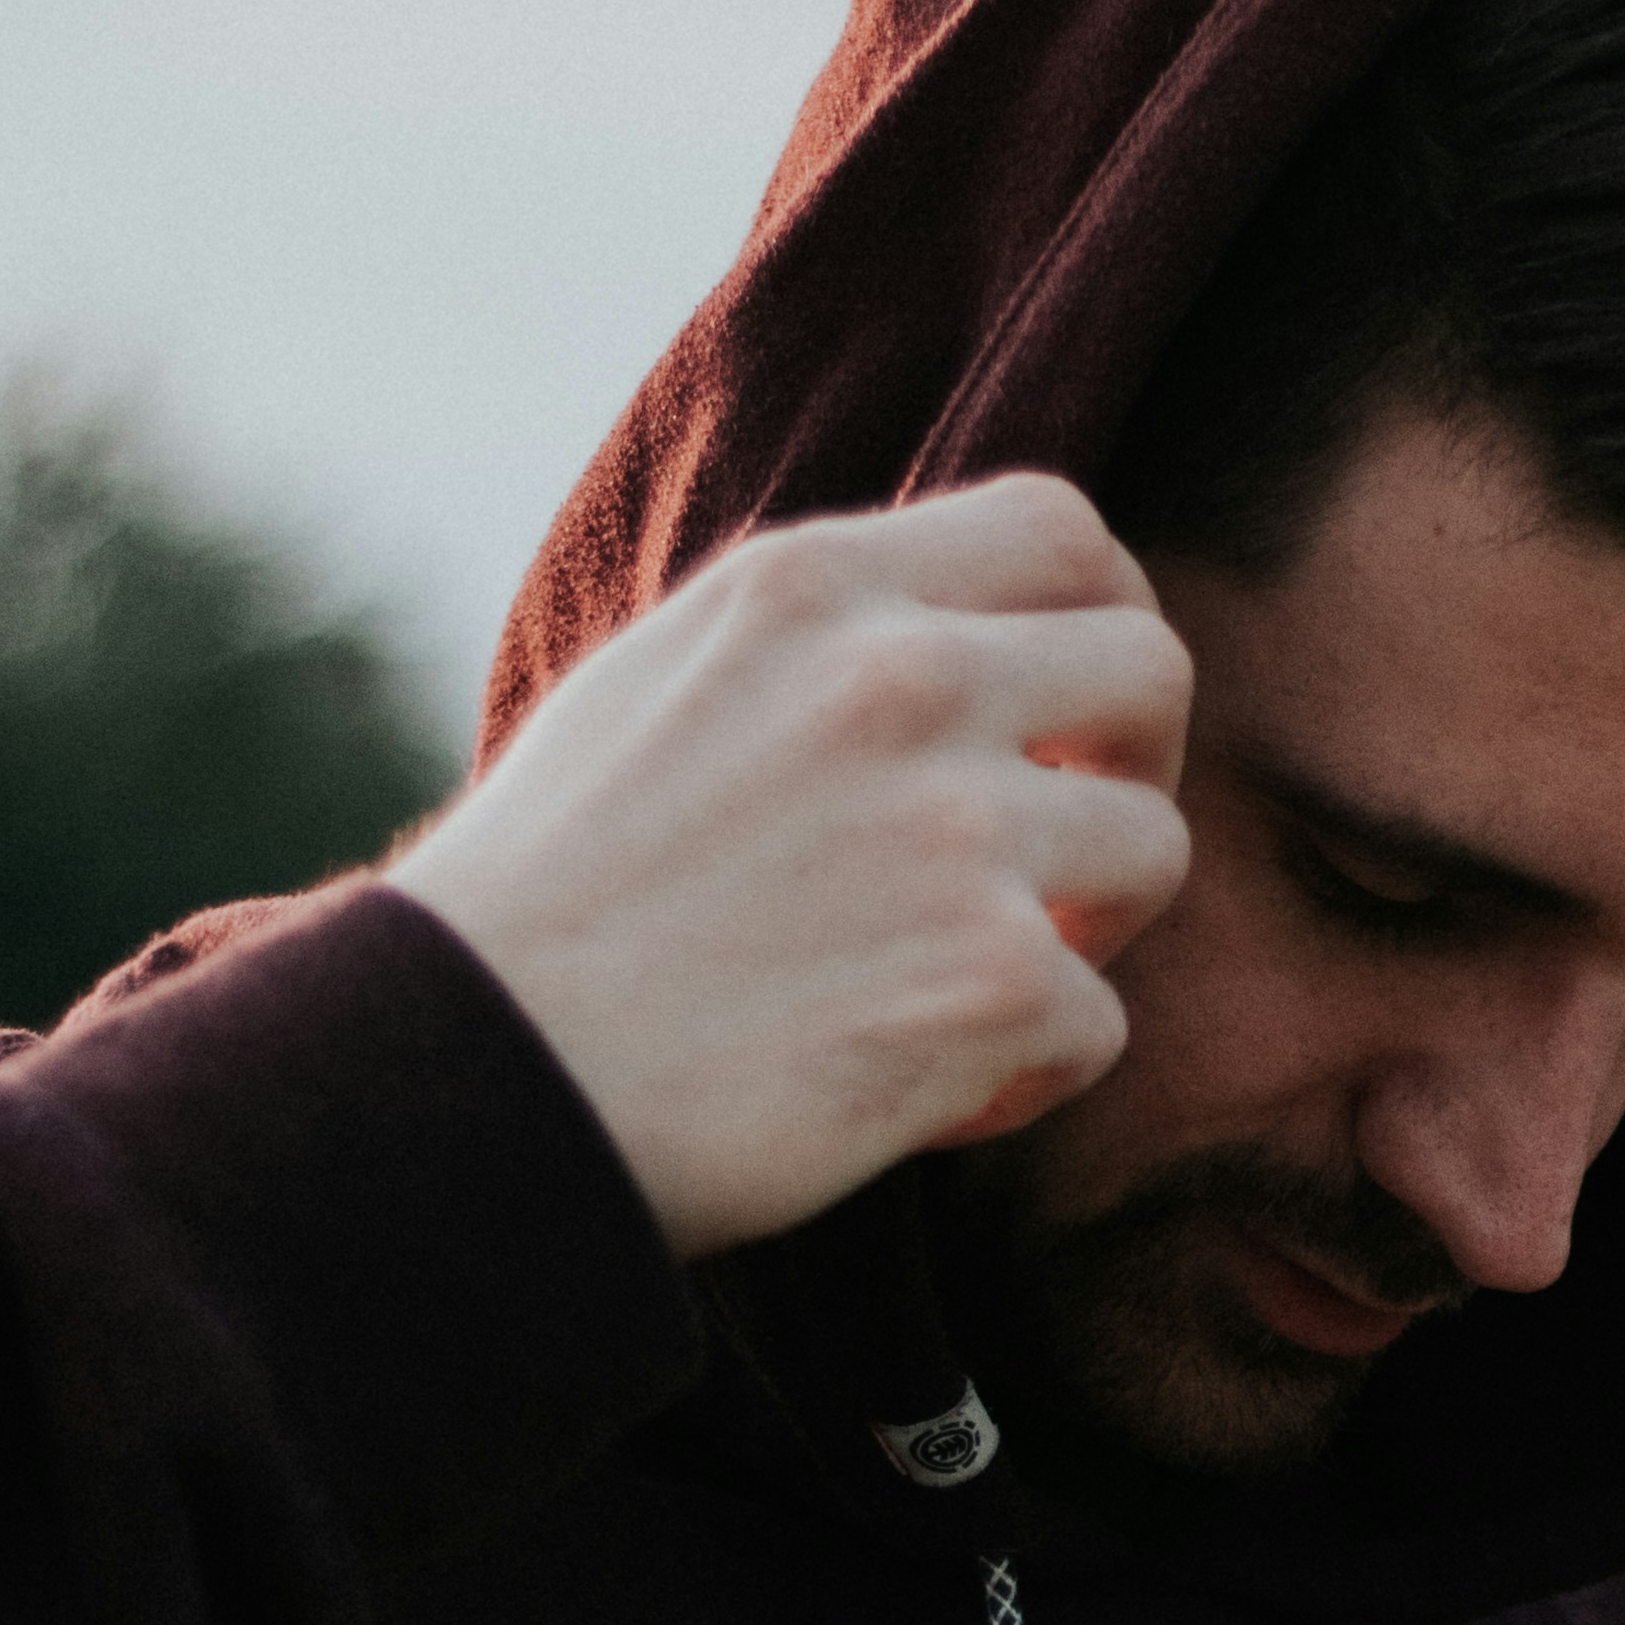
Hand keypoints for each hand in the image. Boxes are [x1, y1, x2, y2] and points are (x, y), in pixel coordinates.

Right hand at [389, 480, 1193, 1254]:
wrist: (471, 1072)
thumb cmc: (545, 907)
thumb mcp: (659, 686)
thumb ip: (815, 646)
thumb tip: (955, 645)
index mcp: (815, 587)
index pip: (1060, 530)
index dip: (1100, 619)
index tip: (1067, 712)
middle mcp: (903, 680)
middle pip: (1152, 671)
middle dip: (1130, 768)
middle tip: (1059, 858)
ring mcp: (961, 831)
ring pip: (1153, 853)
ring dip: (1084, 933)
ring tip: (965, 986)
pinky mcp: (994, 983)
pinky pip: (1098, 1024)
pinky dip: (1024, 1076)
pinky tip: (918, 1094)